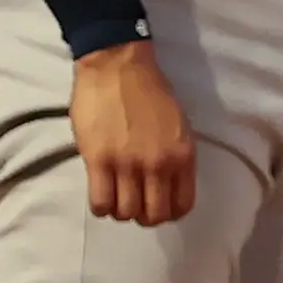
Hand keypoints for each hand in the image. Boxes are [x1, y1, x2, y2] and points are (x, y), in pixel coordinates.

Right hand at [71, 40, 196, 226]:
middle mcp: (159, 164)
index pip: (182, 204)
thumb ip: (175, 155)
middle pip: (154, 215)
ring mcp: (128, 164)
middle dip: (144, 216)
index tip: (158, 205)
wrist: (118, 67)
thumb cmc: (149, 91)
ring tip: (116, 195)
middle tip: (135, 203)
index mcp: (183, 154)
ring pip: (126, 213)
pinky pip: (101, 203)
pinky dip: (101, 206)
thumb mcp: (178, 124)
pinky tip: (101, 192)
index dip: (169, 212)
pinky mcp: (99, 161)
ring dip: (120, 210)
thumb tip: (166, 183)